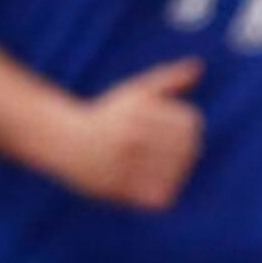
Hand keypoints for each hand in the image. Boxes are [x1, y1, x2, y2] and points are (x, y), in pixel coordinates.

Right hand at [55, 57, 203, 208]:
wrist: (63, 141)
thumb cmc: (109, 114)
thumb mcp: (137, 92)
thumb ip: (169, 79)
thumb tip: (198, 66)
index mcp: (137, 112)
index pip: (189, 123)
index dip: (191, 127)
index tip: (182, 130)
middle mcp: (128, 136)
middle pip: (185, 149)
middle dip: (187, 150)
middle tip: (181, 152)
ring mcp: (120, 163)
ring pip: (173, 173)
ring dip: (177, 171)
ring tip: (170, 166)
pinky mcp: (114, 187)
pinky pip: (157, 196)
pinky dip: (163, 190)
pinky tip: (157, 182)